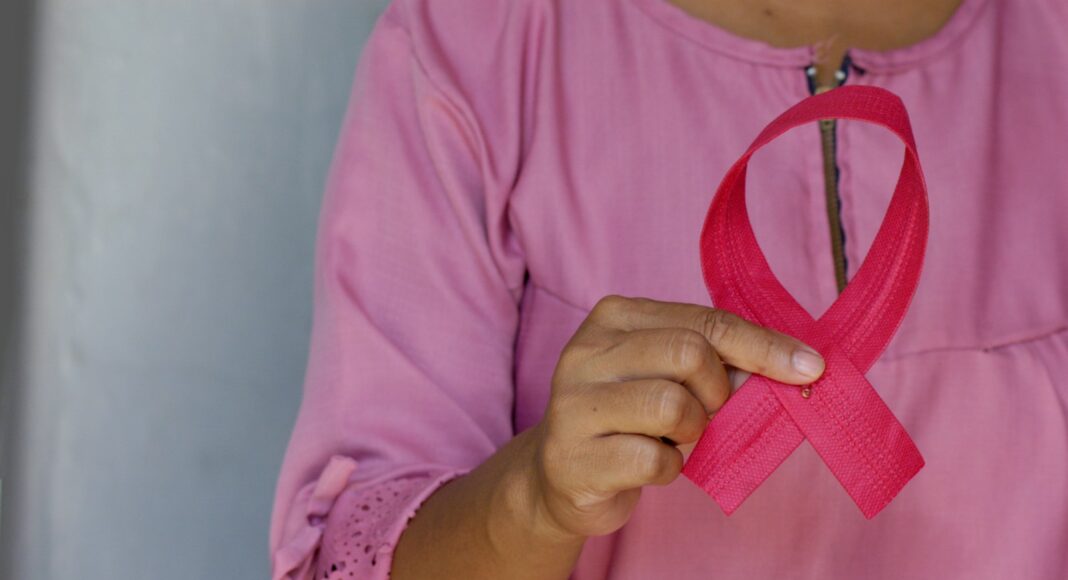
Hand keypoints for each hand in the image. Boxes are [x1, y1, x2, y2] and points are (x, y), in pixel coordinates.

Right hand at [529, 295, 824, 538]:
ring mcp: (573, 405)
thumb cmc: (629, 417)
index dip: (764, 346)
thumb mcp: (666, 374)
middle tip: (708, 413)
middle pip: (690, 354)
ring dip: (692, 431)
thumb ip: (717, 362)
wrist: (561, 474)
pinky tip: (649, 465)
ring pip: (673, 406)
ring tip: (672, 438)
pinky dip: (669, 469)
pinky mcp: (573, 458)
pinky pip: (653, 461)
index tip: (811, 367)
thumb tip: (793, 368)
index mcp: (613, 317)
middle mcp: (585, 352)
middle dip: (718, 392)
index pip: (705, 321)